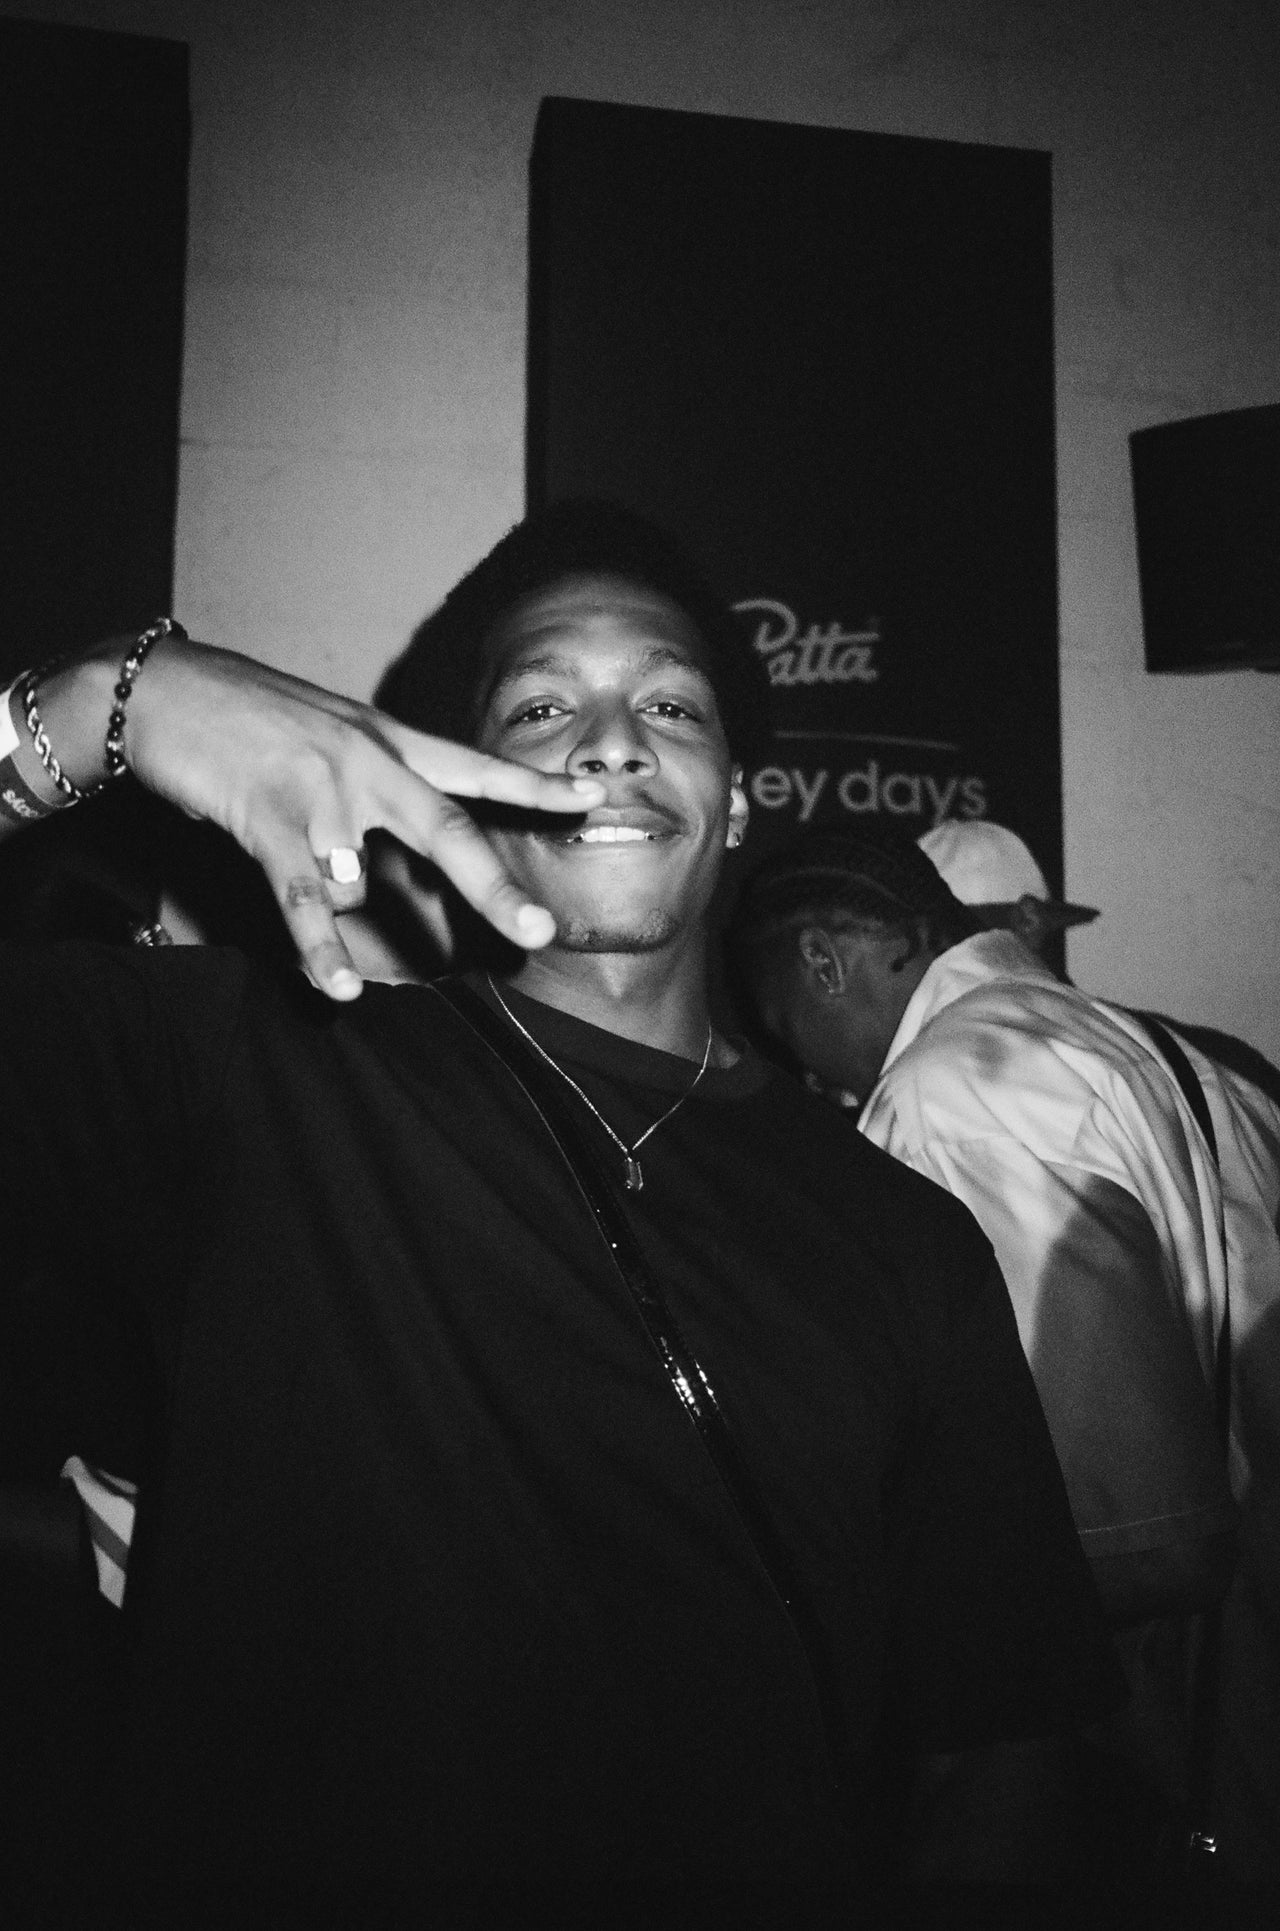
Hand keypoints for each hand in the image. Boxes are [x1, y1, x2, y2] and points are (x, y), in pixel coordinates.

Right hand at [64, 638, 605, 997]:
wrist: (164, 689)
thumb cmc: (246, 717)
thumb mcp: (329, 732)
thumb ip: (373, 781)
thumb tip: (386, 853)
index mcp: (387, 740)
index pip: (476, 767)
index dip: (537, 786)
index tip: (595, 797)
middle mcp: (366, 762)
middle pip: (448, 829)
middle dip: (495, 886)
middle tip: (540, 930)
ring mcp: (318, 789)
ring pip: (361, 876)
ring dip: (351, 912)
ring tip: (386, 942)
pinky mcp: (266, 816)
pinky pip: (302, 897)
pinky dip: (321, 945)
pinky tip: (341, 986)